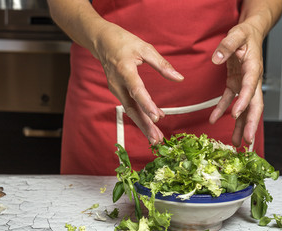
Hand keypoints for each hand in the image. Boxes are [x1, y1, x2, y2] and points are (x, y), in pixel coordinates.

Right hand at [92, 22, 183, 144]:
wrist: (102, 41)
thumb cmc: (123, 42)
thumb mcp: (145, 48)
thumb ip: (162, 64)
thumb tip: (179, 78)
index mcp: (124, 70)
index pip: (136, 90)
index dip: (146, 104)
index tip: (156, 117)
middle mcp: (118, 83)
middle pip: (132, 108)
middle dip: (144, 125)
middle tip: (156, 139)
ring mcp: (116, 89)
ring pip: (131, 111)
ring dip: (143, 125)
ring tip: (155, 138)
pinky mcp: (118, 91)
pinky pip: (130, 106)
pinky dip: (140, 115)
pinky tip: (152, 121)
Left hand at [209, 22, 263, 146]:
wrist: (249, 34)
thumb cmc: (244, 35)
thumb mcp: (236, 35)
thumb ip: (226, 46)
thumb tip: (216, 59)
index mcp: (253, 68)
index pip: (250, 87)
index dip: (244, 101)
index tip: (236, 114)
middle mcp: (252, 80)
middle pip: (254, 105)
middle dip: (250, 123)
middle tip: (247, 141)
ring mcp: (244, 84)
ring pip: (244, 108)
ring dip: (241, 126)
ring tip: (237, 143)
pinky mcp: (235, 84)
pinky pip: (228, 100)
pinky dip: (221, 110)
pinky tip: (214, 120)